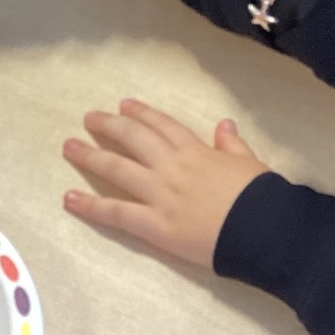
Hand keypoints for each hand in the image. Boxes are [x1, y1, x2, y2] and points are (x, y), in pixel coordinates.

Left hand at [61, 100, 268, 267]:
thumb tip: (224, 124)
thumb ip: (232, 144)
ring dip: (90, 155)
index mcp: (197, 151)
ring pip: (117, 168)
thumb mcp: (250, 162)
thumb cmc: (263, 197)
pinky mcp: (154, 224)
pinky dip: (90, 206)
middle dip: (109, 125)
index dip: (142, 114)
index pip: (163, 126)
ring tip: (69, 146)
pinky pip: (116, 212)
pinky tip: (69, 198)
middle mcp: (172, 166)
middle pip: (133, 139)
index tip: (124, 105)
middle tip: (89, 117)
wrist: (265, 229)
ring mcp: (160, 194)